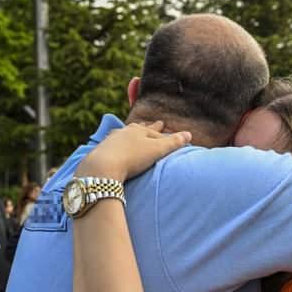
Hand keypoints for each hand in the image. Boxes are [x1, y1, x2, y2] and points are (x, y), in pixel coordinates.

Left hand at [76, 122, 190, 180]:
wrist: (103, 166)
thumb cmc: (133, 157)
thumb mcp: (157, 150)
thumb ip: (173, 143)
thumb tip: (189, 134)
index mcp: (139, 131)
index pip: (153, 130)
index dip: (160, 130)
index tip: (163, 124)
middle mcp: (125, 132)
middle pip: (138, 129)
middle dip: (146, 127)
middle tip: (152, 124)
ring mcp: (112, 140)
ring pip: (124, 134)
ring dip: (130, 133)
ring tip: (132, 132)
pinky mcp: (102, 150)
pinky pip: (113, 143)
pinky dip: (118, 142)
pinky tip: (115, 143)